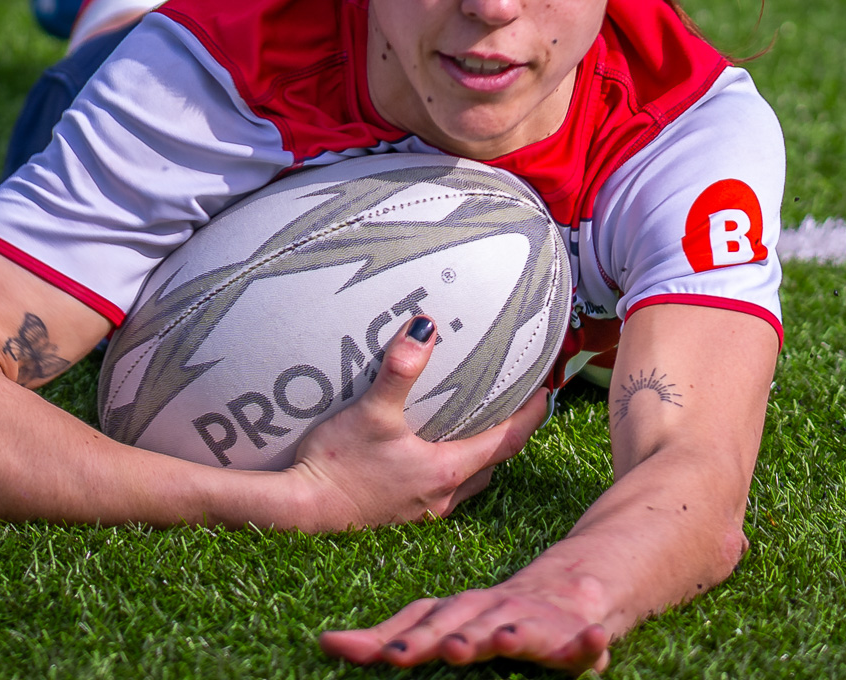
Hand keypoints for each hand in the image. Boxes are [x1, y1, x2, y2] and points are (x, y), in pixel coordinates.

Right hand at [287, 317, 546, 530]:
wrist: (299, 513)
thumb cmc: (337, 465)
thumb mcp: (371, 412)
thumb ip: (399, 370)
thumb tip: (425, 327)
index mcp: (446, 470)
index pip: (507, 441)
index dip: (530, 417)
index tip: (547, 393)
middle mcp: (442, 496)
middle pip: (493, 465)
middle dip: (509, 437)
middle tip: (516, 407)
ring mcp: (421, 512)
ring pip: (468, 483)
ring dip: (480, 458)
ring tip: (478, 428)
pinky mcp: (399, 518)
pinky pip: (441, 493)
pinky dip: (451, 472)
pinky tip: (429, 456)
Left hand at [319, 582, 611, 673]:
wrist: (573, 589)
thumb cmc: (494, 618)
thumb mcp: (446, 624)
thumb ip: (393, 636)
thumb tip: (325, 640)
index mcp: (459, 611)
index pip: (422, 620)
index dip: (393, 636)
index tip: (349, 646)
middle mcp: (493, 613)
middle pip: (466, 625)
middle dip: (448, 638)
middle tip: (430, 652)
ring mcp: (535, 622)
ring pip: (521, 631)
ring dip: (512, 636)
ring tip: (505, 642)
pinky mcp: (577, 635)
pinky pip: (583, 644)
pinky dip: (588, 644)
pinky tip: (595, 643)